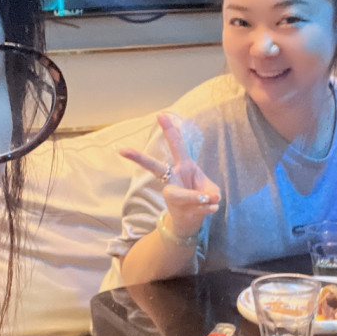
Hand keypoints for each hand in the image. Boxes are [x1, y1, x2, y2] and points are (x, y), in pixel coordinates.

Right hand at [119, 112, 220, 237]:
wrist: (190, 221)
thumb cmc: (199, 197)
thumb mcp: (211, 189)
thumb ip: (213, 192)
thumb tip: (211, 199)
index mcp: (182, 166)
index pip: (176, 145)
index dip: (169, 130)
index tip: (159, 115)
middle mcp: (172, 178)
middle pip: (155, 167)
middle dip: (140, 158)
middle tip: (123, 150)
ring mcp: (172, 194)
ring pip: (187, 195)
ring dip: (201, 198)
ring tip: (208, 200)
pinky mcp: (176, 208)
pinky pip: (199, 205)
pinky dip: (209, 207)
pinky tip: (208, 208)